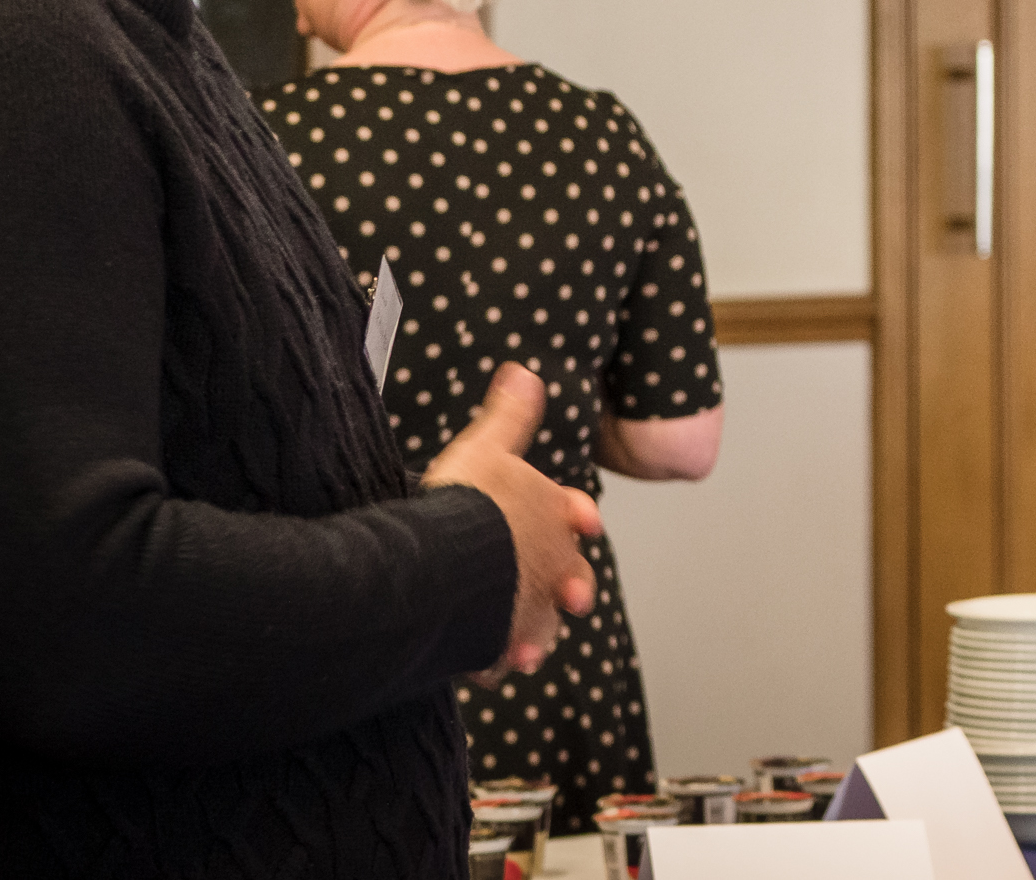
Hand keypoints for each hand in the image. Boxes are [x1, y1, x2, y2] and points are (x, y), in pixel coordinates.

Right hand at [422, 363, 602, 675]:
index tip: (584, 521)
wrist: (451, 560)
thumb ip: (509, 415)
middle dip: (567, 586)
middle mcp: (552, 566)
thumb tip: (524, 371)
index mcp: (554, 517)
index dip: (578, 518)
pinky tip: (487, 664)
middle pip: (569, 579)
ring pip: (543, 625)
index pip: (578, 516)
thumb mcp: (487, 445)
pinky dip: (499, 659)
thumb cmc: (470, 501)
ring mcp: (530, 608)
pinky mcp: (501, 644)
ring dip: (534, 630)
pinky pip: (504, 656)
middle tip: (566, 593)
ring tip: (522, 642)